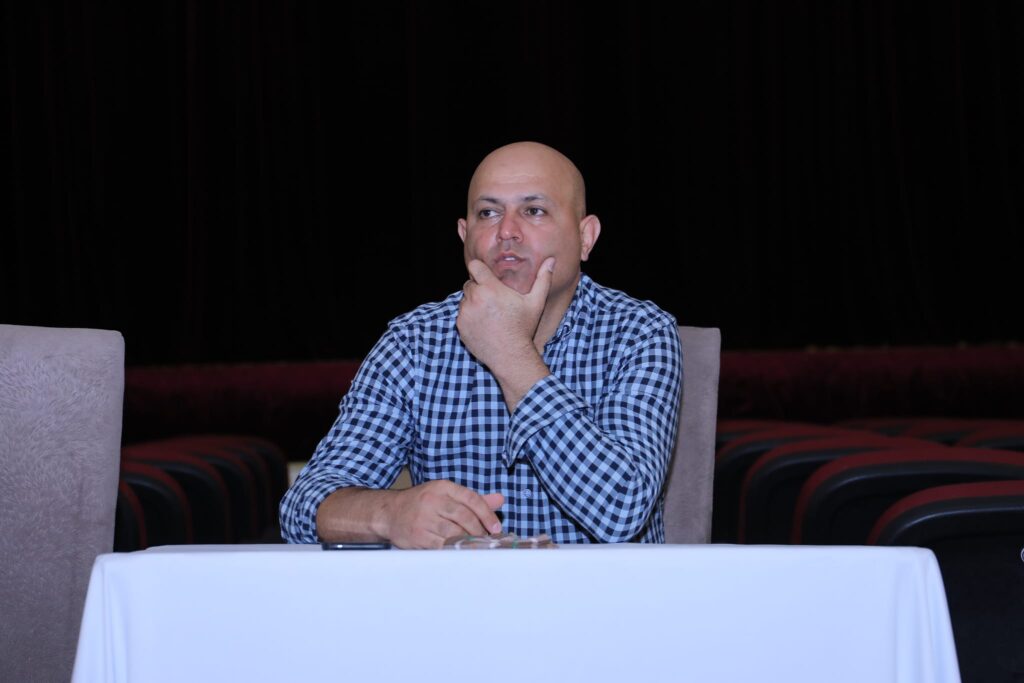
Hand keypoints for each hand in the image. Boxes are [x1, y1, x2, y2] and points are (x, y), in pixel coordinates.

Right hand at [383, 480, 503, 548]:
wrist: (389, 513)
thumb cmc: (422, 504)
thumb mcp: (445, 495)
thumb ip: (473, 499)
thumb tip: (500, 499)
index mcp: (442, 487)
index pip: (471, 498)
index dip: (487, 514)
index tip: (496, 527)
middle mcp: (432, 500)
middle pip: (464, 516)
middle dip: (479, 530)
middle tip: (487, 540)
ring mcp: (424, 518)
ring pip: (454, 532)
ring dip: (469, 541)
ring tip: (476, 546)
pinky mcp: (418, 536)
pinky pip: (441, 545)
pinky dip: (454, 550)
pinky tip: (461, 552)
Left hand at [457, 256, 555, 372]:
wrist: (510, 356)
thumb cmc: (523, 328)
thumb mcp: (536, 303)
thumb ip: (542, 279)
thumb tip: (551, 260)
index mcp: (491, 288)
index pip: (474, 266)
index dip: (479, 269)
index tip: (485, 275)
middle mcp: (475, 298)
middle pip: (470, 283)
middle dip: (479, 288)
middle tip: (492, 300)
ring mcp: (465, 313)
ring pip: (465, 299)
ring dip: (473, 303)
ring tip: (489, 314)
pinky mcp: (460, 326)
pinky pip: (461, 314)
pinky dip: (469, 317)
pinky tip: (483, 325)